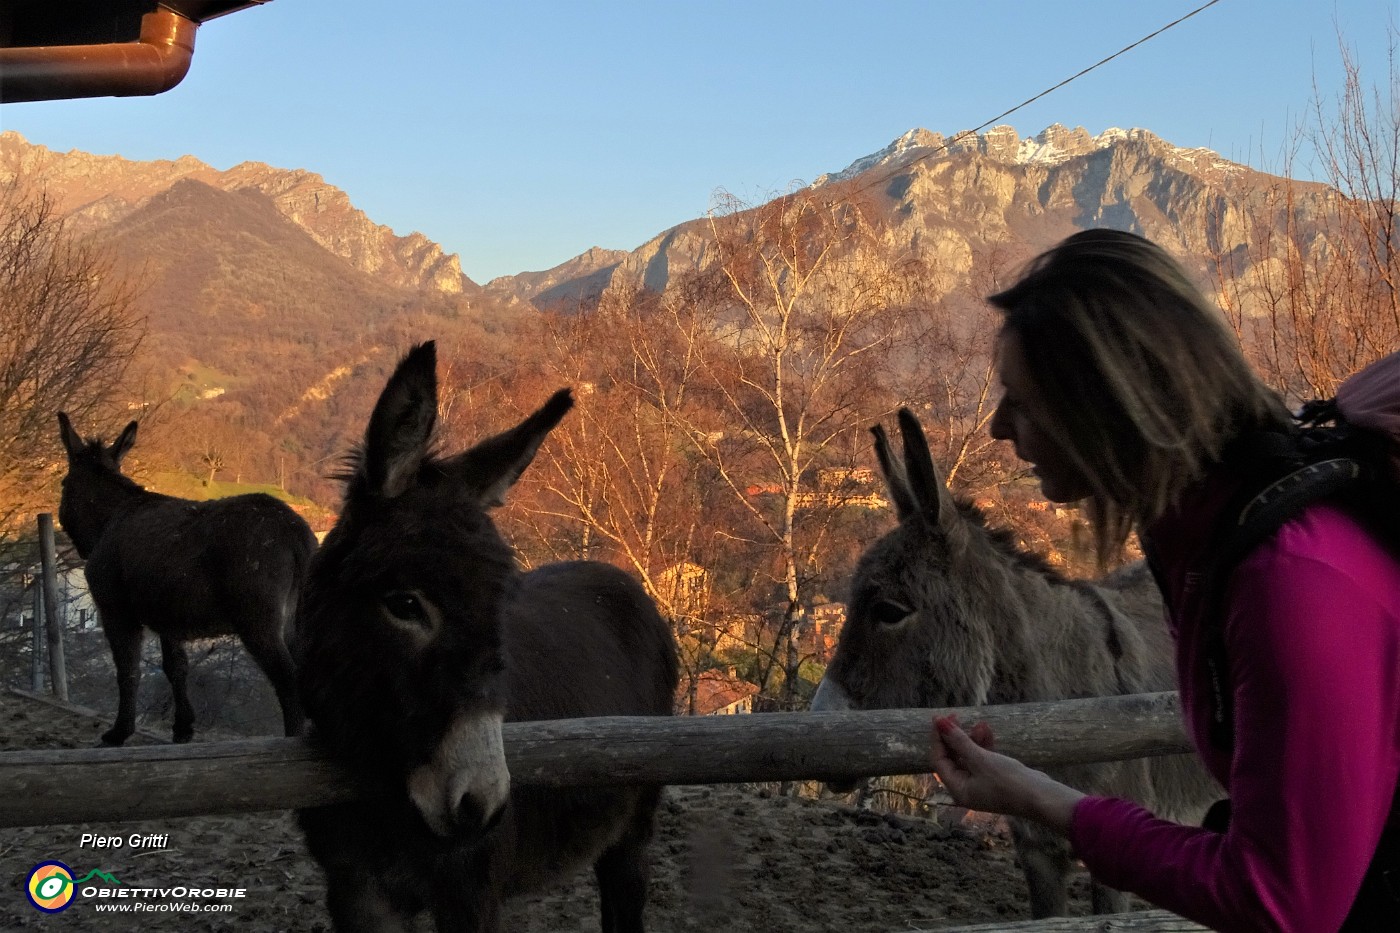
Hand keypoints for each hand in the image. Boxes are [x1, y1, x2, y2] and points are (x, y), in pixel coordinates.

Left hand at [930, 715, 1084, 833]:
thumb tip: (939, 722)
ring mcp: (981, 784)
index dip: (938, 738)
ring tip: (981, 722)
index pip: (939, 760)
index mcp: (957, 789)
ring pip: (969, 757)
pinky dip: (984, 745)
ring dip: (972, 739)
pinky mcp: (995, 779)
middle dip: (955, 737)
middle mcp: (966, 789)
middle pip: (953, 758)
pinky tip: (988, 730)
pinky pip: (983, 759)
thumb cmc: (1007, 781)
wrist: (1041, 797)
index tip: (939, 719)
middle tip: (956, 716)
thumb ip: (959, 740)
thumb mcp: (980, 759)